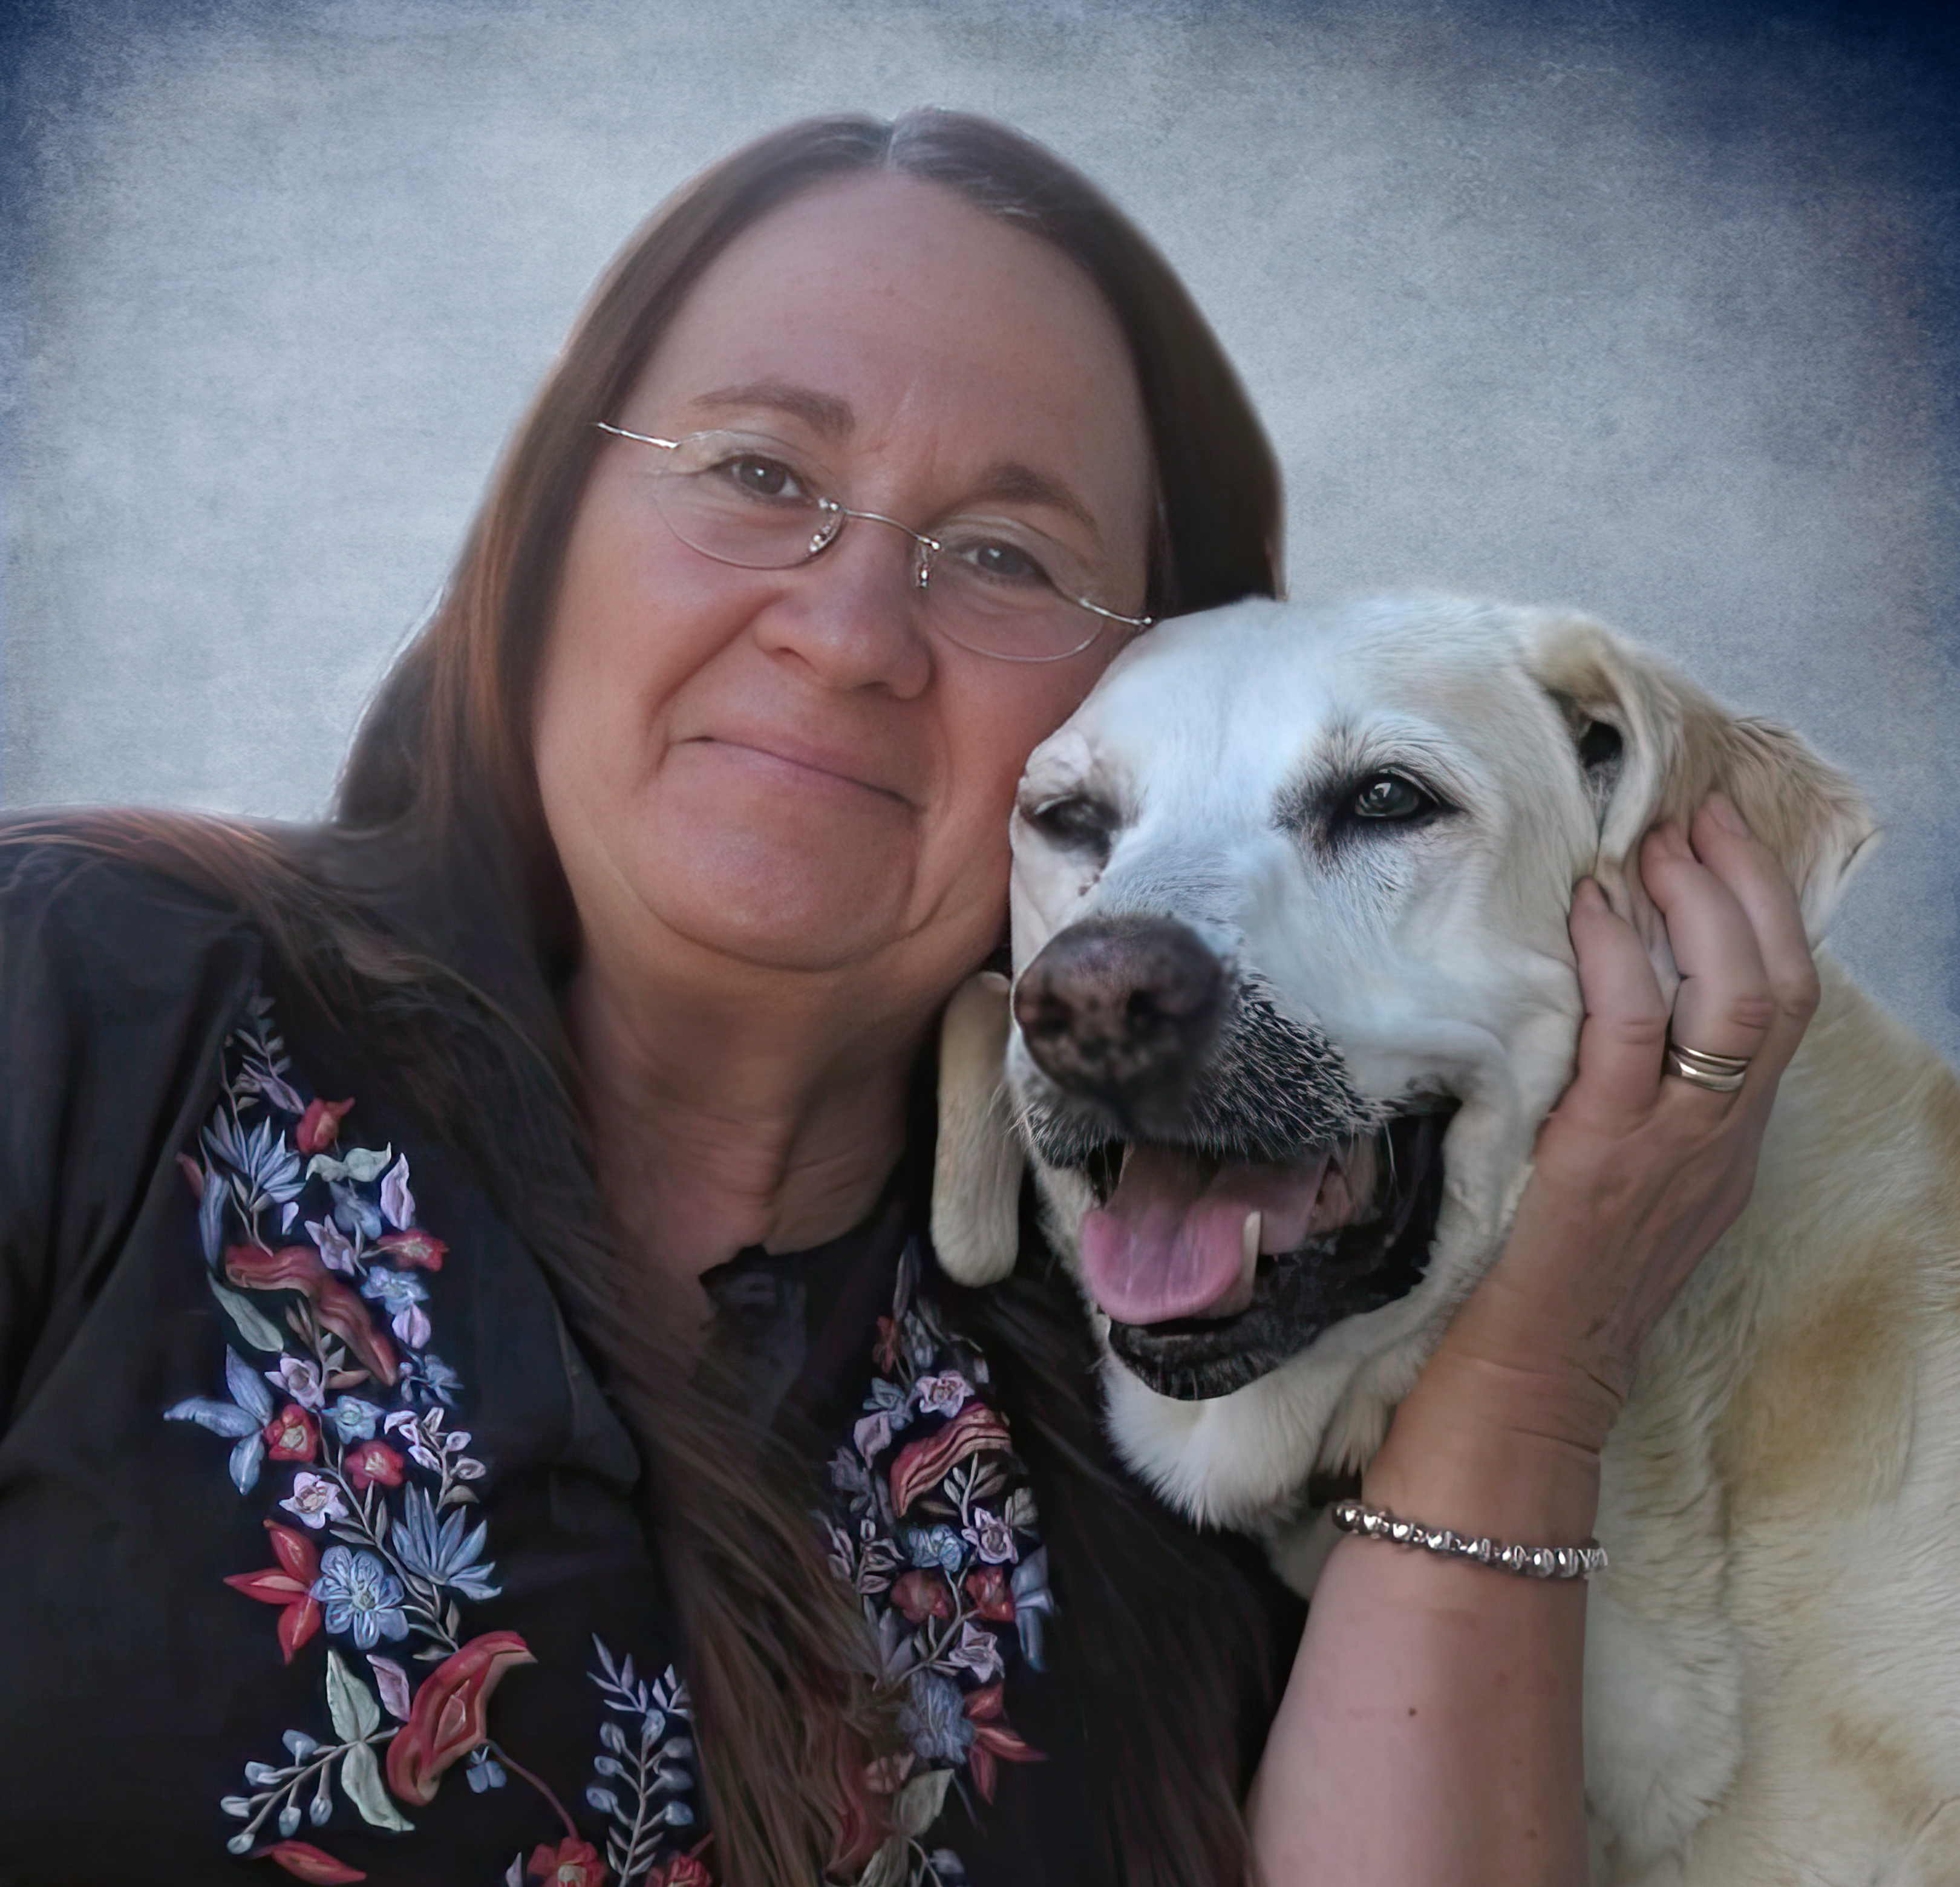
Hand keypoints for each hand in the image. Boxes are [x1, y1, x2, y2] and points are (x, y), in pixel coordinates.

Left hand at [1369, 794, 1818, 1531]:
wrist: (1524, 1395)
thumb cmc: (1548, 1287)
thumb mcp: (1620, 1188)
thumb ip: (1632, 1109)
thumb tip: (1595, 1007)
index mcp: (1726, 1144)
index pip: (1783, 1008)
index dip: (1762, 916)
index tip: (1716, 847)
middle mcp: (1720, 1141)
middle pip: (1784, 988)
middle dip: (1748, 889)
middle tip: (1692, 820)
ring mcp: (1671, 1149)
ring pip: (1735, 1001)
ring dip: (1697, 907)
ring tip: (1649, 844)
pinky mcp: (1602, 1157)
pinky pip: (1631, 1035)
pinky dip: (1617, 960)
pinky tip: (1587, 911)